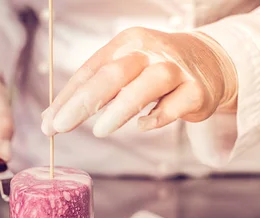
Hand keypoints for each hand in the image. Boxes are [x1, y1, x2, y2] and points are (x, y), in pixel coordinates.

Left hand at [41, 27, 237, 137]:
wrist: (210, 61)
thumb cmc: (154, 68)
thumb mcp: (122, 70)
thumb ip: (91, 91)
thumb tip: (51, 118)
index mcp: (126, 44)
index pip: (90, 71)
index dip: (66, 98)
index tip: (48, 122)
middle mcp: (150, 52)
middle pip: (112, 76)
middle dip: (83, 103)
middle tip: (60, 126)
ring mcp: (175, 69)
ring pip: (145, 86)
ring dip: (119, 109)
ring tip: (99, 131)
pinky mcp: (196, 90)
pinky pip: (173, 106)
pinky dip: (156, 118)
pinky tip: (142, 126)